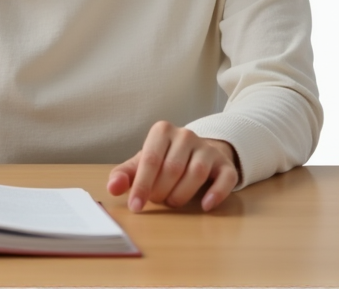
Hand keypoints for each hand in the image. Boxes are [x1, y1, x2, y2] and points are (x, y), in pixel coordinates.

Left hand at [107, 121, 238, 212]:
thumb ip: (125, 175)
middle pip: (172, 168)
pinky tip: (205, 206)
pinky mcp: (225, 164)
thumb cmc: (164, 161)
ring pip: (197, 173)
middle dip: (162, 191)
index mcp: (162, 131)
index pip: (150, 159)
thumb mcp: (142, 164)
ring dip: (182, 195)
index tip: (135, 207)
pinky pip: (224, 179)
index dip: (142, 185)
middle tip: (158, 201)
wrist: (196, 154)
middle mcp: (186, 135)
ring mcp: (207, 148)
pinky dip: (216, 194)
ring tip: (174, 202)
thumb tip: (112, 187)